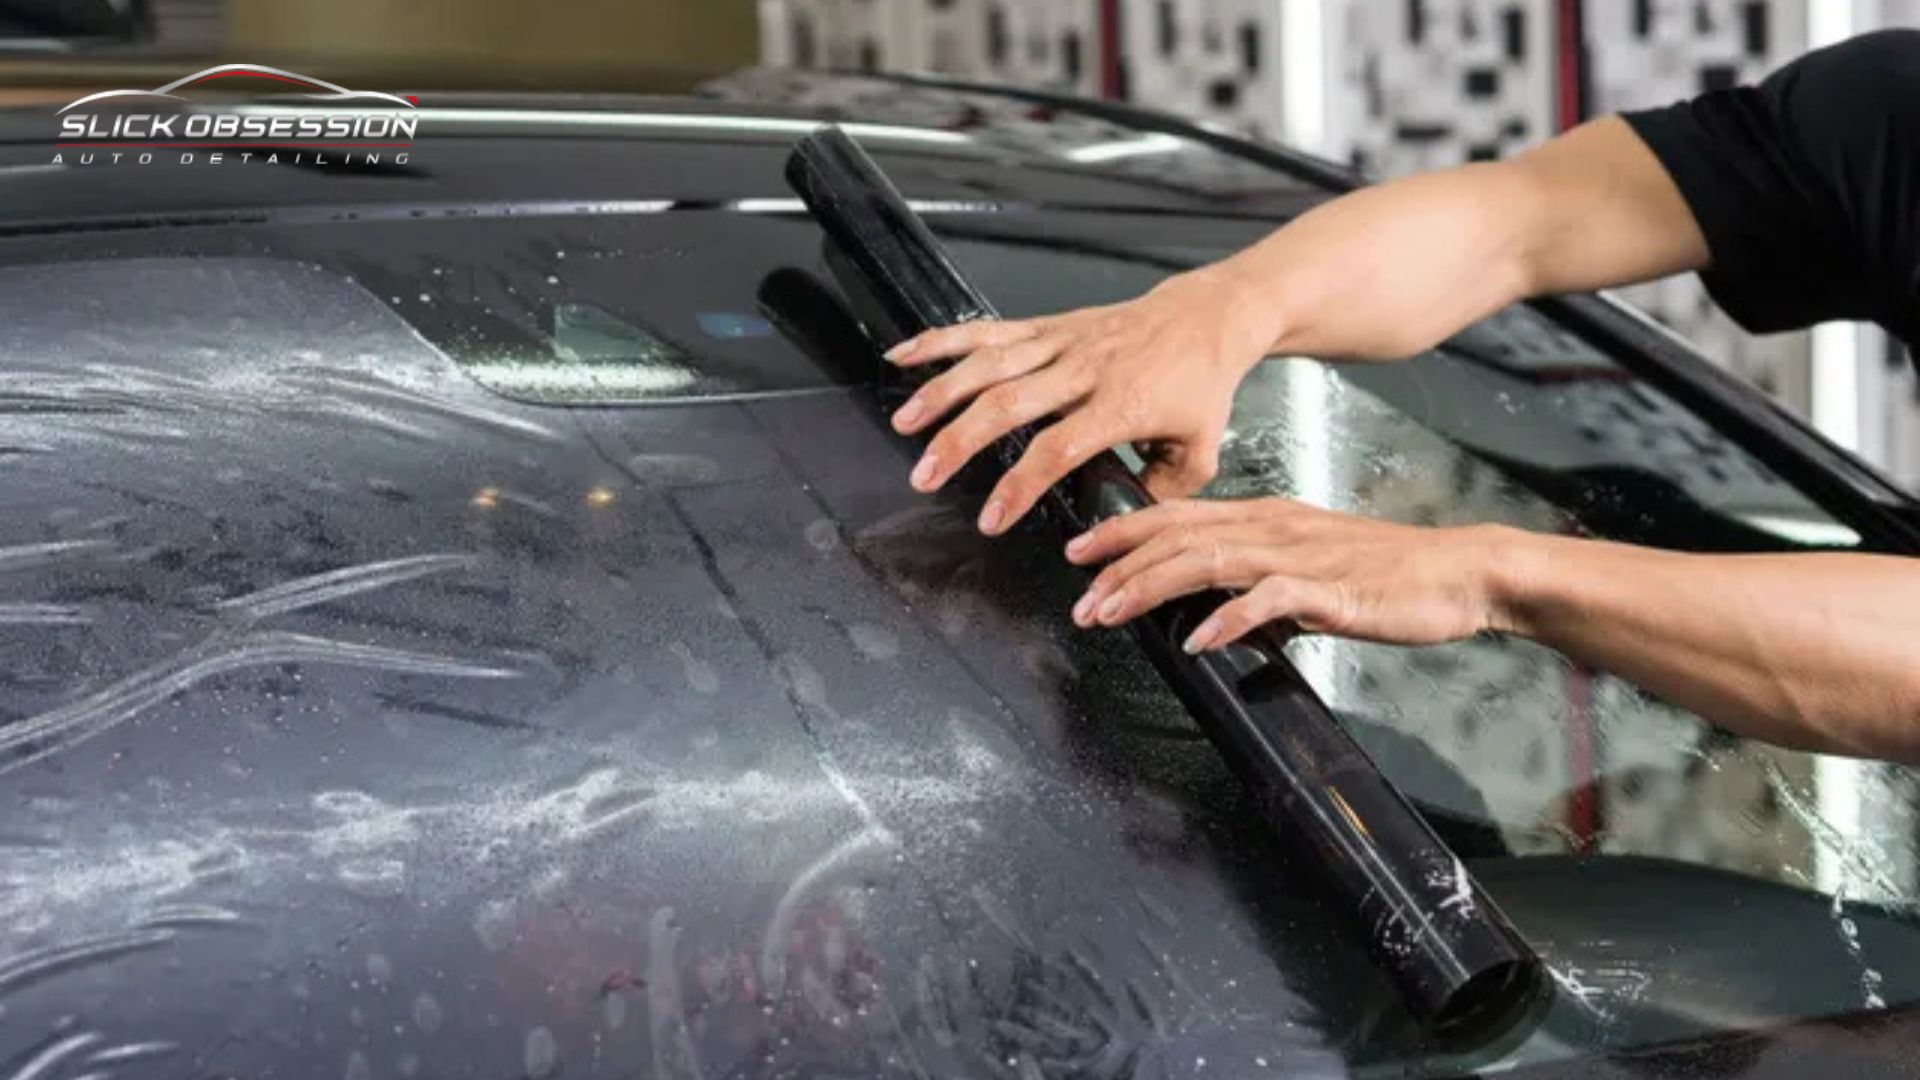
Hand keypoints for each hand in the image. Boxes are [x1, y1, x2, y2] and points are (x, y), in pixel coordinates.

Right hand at [886, 266, 1276, 534]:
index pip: (1058, 447)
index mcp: (1121, 405)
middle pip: (1009, 403)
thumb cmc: (1200, 386)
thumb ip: (1162, 493)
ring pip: (990, 362)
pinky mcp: (1047, 325)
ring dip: (941, 391)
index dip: (1020, 485)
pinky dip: (941, 341)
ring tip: (904, 424)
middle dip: (960, 441)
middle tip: (925, 476)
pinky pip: (987, 330)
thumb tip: (1122, 525)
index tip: (991, 519)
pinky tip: (903, 356)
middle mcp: (1085, 369)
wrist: (1206, 317)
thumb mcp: (1201, 452)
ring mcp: (1062, 343)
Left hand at [1062, 498, 1522, 651]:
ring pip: (1207, 561)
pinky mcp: (1329, 588)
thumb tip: (1215, 611)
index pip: (1179, 517)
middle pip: (1178, 537)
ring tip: (1110, 613)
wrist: (1457, 574)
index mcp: (1266, 519)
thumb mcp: (1308, 570)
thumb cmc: (1387, 574)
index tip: (1077, 552)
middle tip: (1077, 596)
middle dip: (1120, 566)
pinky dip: (1227, 618)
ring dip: (1151, 588)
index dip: (1123, 532)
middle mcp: (1273, 528)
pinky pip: (1267, 600)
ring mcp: (1299, 556)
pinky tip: (1197, 640)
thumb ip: (1260, 583)